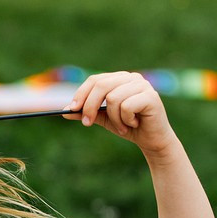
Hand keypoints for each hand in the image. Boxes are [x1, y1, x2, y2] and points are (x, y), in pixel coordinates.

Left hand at [65, 71, 179, 157]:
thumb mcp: (103, 119)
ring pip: (113, 98)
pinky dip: (125, 120)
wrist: (151, 139)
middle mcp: (132, 78)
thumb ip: (86, 113)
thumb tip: (65, 111)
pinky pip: (126, 106)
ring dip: (113, 118)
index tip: (71, 109)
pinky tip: (133, 123)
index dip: (81, 94)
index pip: (95, 80)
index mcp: (119, 79)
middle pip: (101, 86)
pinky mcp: (151, 96)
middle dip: (90, 107)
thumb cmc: (127, 126)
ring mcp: (143, 85)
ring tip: (122, 126)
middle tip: (87, 123)